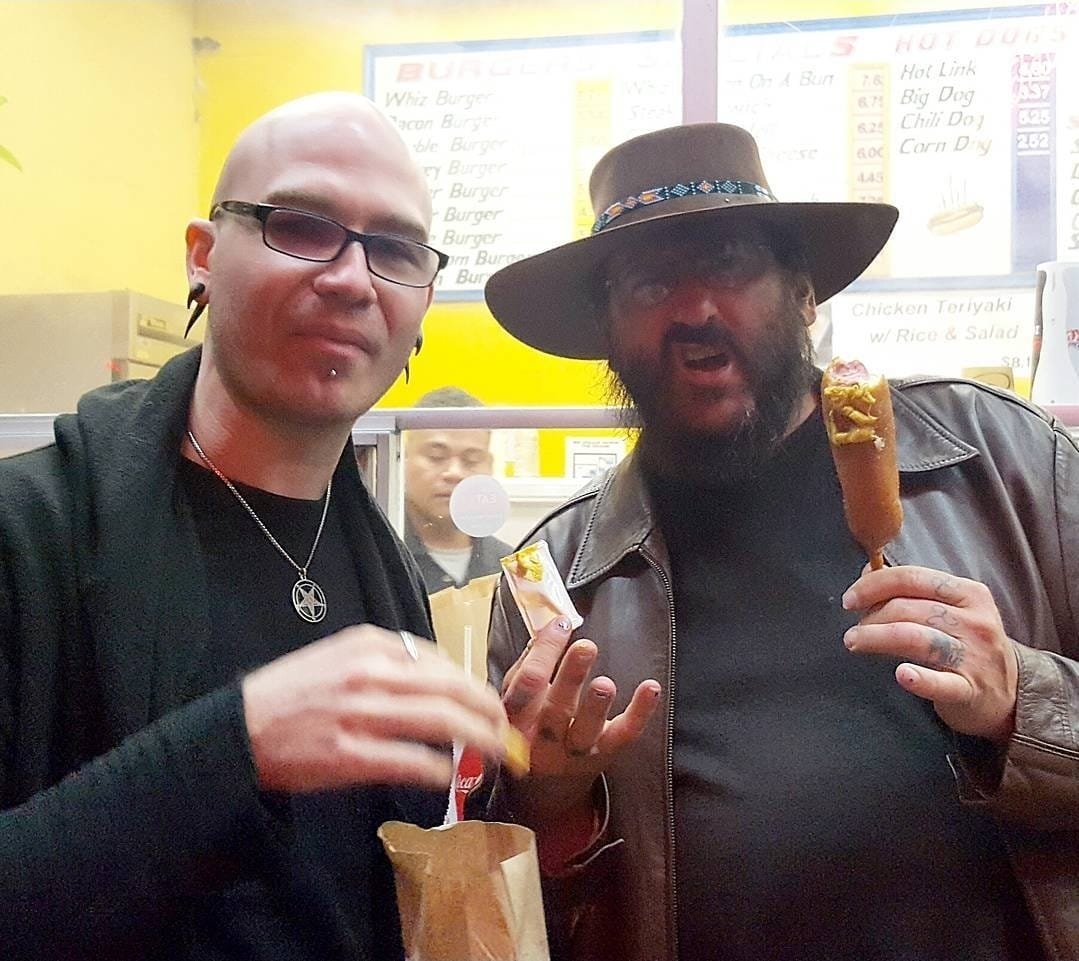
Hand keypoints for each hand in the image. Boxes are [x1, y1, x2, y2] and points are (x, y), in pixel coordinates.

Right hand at [242, 624, 507, 791]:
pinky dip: (439, 769)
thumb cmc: (292, 693)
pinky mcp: (351, 756)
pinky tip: (449, 776)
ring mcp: (362, 714)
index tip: (487, 701)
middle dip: (488, 711)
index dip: (472, 684)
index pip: (440, 661)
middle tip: (506, 729)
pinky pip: (412, 762)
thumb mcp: (340, 656)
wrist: (239, 730)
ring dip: (478, 739)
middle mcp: (371, 673)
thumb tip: (439, 682)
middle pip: (451, 689)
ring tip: (496, 753)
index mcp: (370, 644)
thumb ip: (387, 662)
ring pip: (441, 722)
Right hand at [500, 616, 660, 819]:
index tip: (561, 624)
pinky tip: (650, 688)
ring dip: (596, 706)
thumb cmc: (532, 728)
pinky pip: (624, 735)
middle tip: (585, 648)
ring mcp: (575, 751)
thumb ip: (530, 663)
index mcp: (517, 720)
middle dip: (571, 678)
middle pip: (555, 710)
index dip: (543, 654)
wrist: (547, 788)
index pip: (526, 686)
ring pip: (586, 730)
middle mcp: (543, 740)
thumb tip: (552, 625)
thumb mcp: (519, 700)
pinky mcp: (605, 755)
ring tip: (604, 684)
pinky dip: (640, 713)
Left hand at [842, 565, 1018, 741]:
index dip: (873, 585)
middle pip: (909, 609)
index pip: (912, 577)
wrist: (1010, 694)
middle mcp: (975, 621)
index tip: (850, 599)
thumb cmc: (968, 645)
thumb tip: (867, 570)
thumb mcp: (952, 610)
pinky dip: (920, 679)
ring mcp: (974, 656)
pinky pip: (942, 682)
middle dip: (871, 617)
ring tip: (855, 643)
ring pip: (917, 638)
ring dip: (877, 638)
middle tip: (853, 631)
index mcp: (969, 593)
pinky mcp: (971, 689)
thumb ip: (913, 589)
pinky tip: (902, 674)